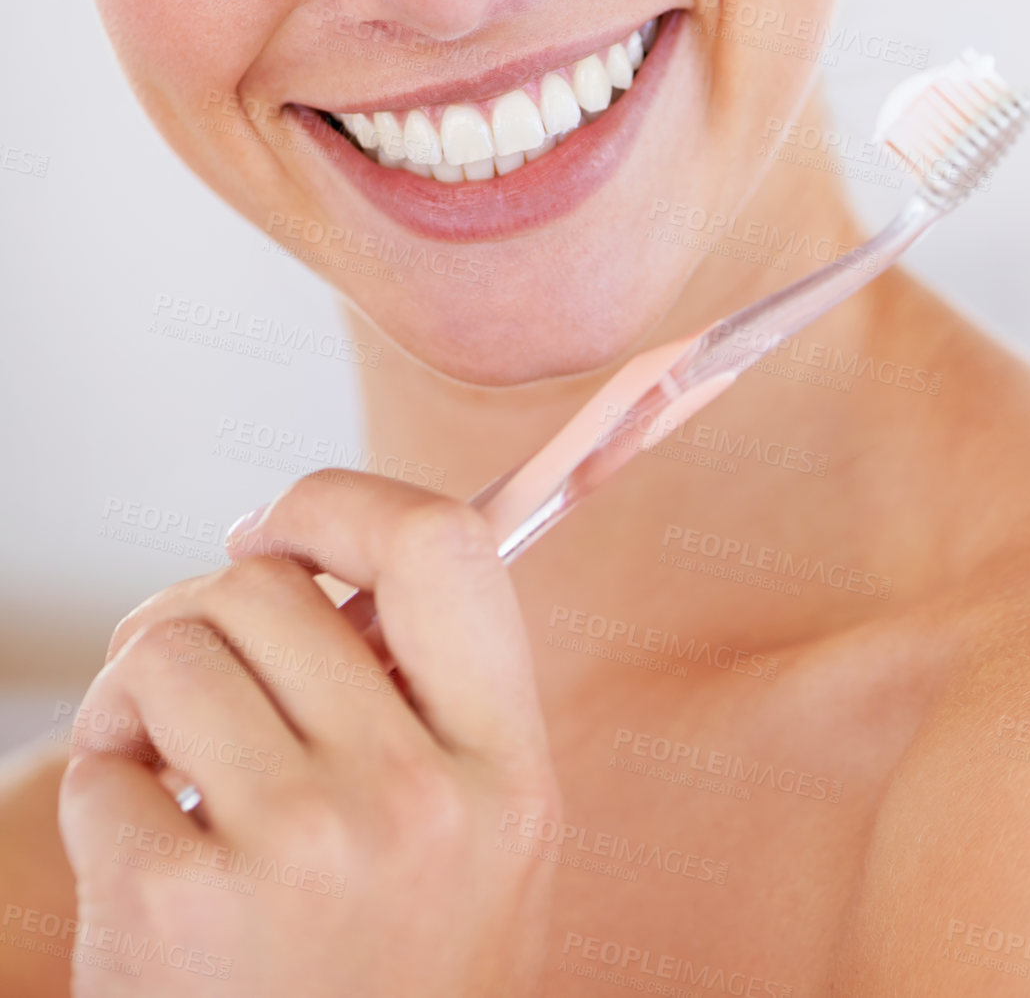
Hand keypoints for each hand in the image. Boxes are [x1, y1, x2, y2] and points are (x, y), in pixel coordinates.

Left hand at [59, 471, 560, 996]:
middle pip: (268, 588)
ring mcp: (298, 852)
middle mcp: (413, 800)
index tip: (280, 527)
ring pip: (168, 650)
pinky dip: (103, 792)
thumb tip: (336, 560)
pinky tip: (141, 851)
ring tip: (168, 767)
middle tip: (200, 681)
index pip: (441, 546)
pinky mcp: (179, 908)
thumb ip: (437, 696)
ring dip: (142, 696)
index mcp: (504, 768)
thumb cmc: (398, 982)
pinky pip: (102, 763)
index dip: (342, 503)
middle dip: (207, 613)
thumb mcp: (478, 837)